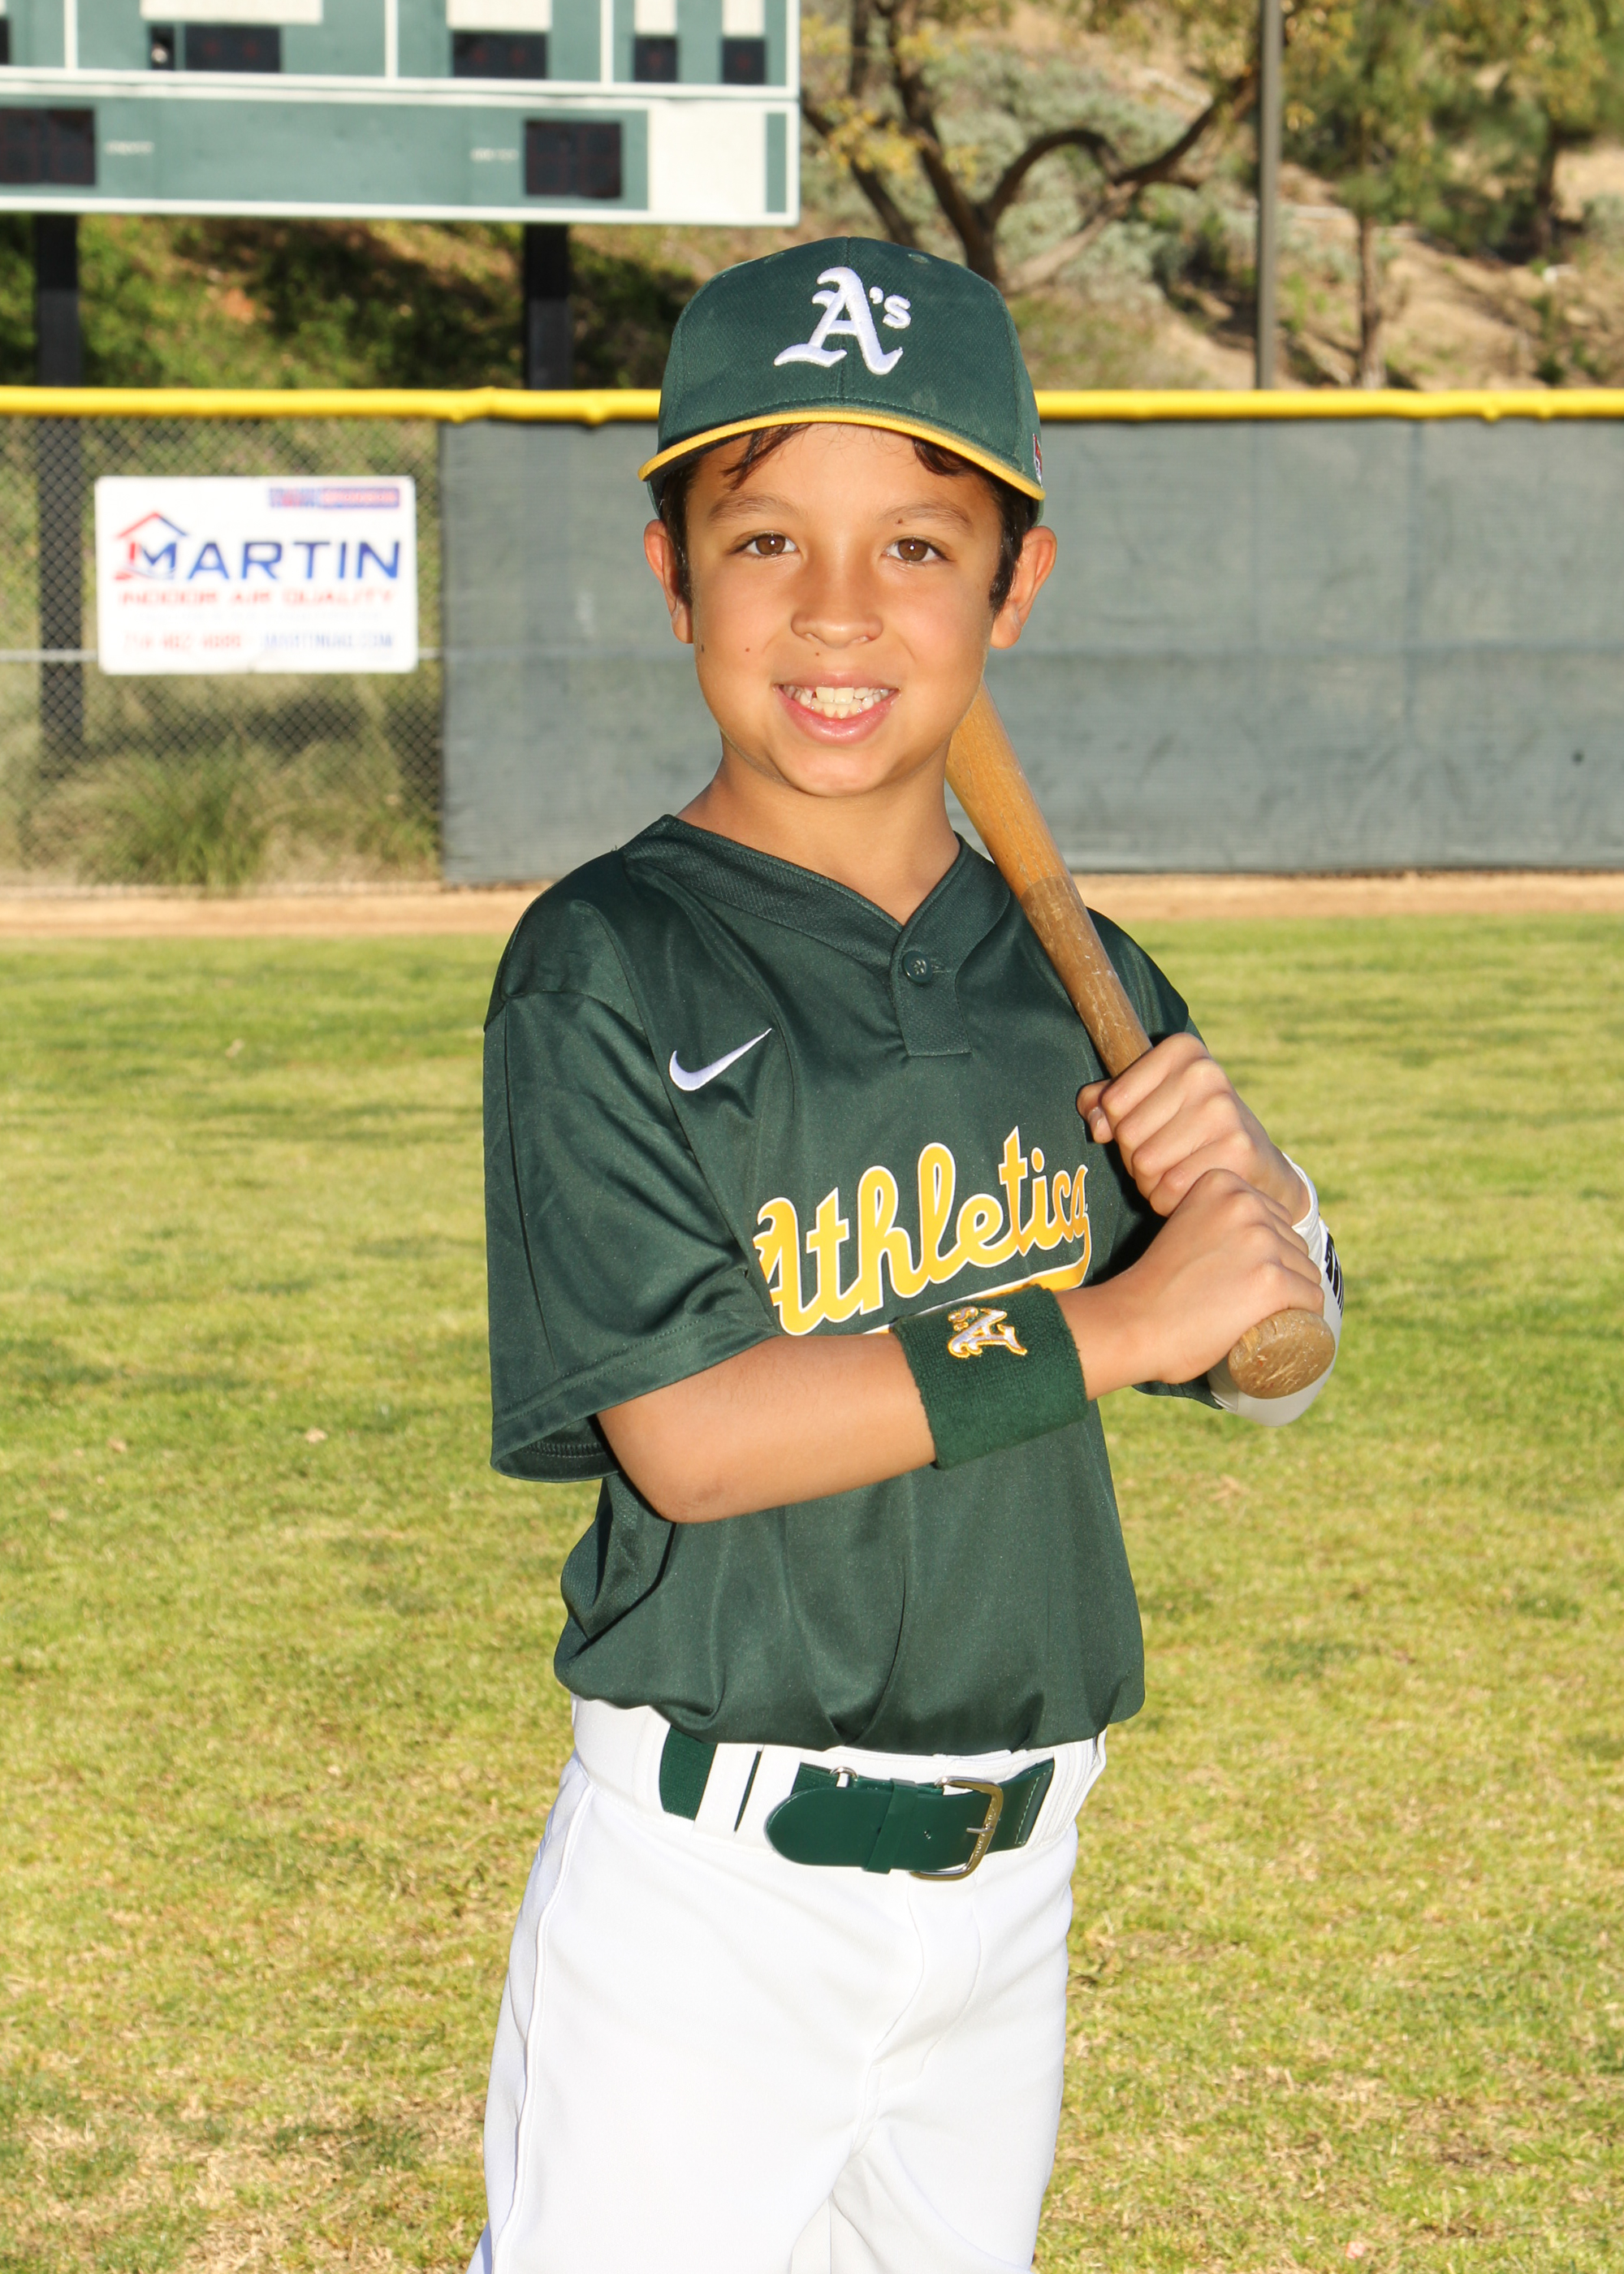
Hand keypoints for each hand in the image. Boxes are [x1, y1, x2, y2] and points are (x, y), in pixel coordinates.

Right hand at [1061, 1168, 1322, 1393]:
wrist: (1133, 1321)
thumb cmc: (1154, 1284)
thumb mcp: (1184, 1225)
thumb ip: (1212, 1217)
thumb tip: (1244, 1238)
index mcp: (1223, 1184)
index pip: (1274, 1218)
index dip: (1263, 1252)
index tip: (1235, 1273)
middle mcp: (1245, 1204)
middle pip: (1293, 1243)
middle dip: (1279, 1273)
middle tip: (1241, 1300)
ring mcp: (1261, 1242)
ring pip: (1305, 1272)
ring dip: (1290, 1297)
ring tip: (1255, 1315)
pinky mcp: (1271, 1281)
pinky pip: (1311, 1301)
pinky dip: (1304, 1318)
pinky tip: (1284, 1325)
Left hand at [1077, 1033, 1307, 1220]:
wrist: (1260, 1163)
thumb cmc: (1192, 1129)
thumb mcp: (1152, 1100)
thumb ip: (1109, 1100)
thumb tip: (1095, 1119)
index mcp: (1181, 1051)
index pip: (1113, 1101)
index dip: (1119, 1126)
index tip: (1148, 1128)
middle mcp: (1205, 1073)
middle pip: (1127, 1134)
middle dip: (1134, 1158)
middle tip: (1162, 1158)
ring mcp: (1224, 1110)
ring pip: (1145, 1164)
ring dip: (1149, 1182)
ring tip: (1174, 1172)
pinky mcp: (1236, 1149)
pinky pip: (1171, 1188)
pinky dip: (1168, 1199)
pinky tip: (1189, 1189)